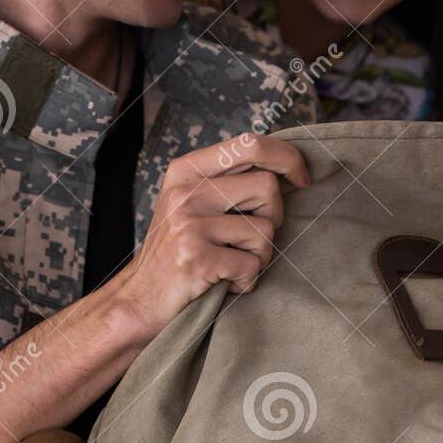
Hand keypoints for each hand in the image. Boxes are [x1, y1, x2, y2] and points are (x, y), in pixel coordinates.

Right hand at [108, 134, 310, 335]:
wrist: (140, 299)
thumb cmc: (177, 251)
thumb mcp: (192, 203)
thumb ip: (228, 181)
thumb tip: (286, 165)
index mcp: (186, 170)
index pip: (250, 143)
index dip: (287, 158)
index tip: (302, 179)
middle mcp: (186, 191)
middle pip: (267, 187)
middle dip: (274, 217)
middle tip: (253, 239)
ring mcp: (189, 223)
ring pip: (265, 230)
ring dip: (259, 255)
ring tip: (231, 263)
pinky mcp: (196, 257)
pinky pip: (252, 265)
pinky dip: (246, 281)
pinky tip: (224, 283)